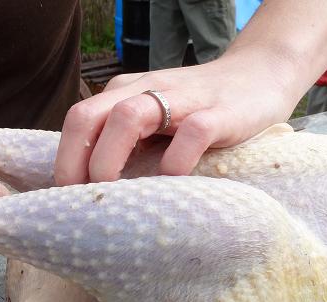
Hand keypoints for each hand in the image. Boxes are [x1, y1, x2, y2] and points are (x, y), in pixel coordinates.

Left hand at [54, 52, 298, 183]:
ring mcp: (181, 99)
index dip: (65, 160)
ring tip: (112, 194)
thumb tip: (91, 191)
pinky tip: (172, 182)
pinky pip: (191, 133)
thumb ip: (126, 143)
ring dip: (110, 158)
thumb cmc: (198, 109)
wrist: (260, 76)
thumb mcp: (154, 121)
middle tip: (80, 199)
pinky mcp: (218, 113)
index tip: (66, 197)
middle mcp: (145, 90)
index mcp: (124, 93)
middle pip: (88, 116)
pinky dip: (176, 161)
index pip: (78, 121)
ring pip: (128, 117)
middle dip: (75, 161)